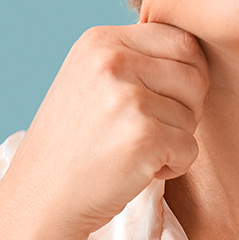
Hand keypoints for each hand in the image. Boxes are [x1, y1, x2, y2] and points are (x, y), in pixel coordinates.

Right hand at [5, 23, 208, 237]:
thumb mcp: (92, 80)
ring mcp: (128, 98)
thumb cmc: (76, 143)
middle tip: (154, 129)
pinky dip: (175, 166)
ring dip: (176, 139)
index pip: (182, 40)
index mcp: (102, 41)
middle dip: (188, 107)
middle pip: (196, 75)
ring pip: (194, 114)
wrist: (40, 199)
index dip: (187, 75)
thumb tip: (198, 49)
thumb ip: (137, 59)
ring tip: (136, 150)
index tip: (162, 101)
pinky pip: (190, 148)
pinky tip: (139, 170)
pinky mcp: (143, 136)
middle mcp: (113, 61)